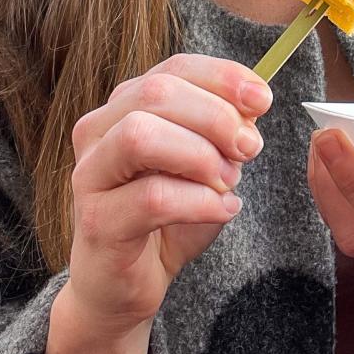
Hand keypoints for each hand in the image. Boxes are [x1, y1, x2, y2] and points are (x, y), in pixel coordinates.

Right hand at [65, 53, 271, 336]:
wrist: (125, 285)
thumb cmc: (167, 217)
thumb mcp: (206, 164)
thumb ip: (223, 131)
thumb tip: (252, 104)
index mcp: (125, 105)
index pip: (174, 67)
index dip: (222, 77)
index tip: (262, 99)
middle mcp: (98, 131)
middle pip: (157, 93)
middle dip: (216, 116)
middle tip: (250, 148)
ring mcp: (90, 175)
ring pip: (141, 135)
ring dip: (200, 156)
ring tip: (228, 182)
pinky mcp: (96, 221)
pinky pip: (152, 198)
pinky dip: (200, 202)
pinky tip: (220, 210)